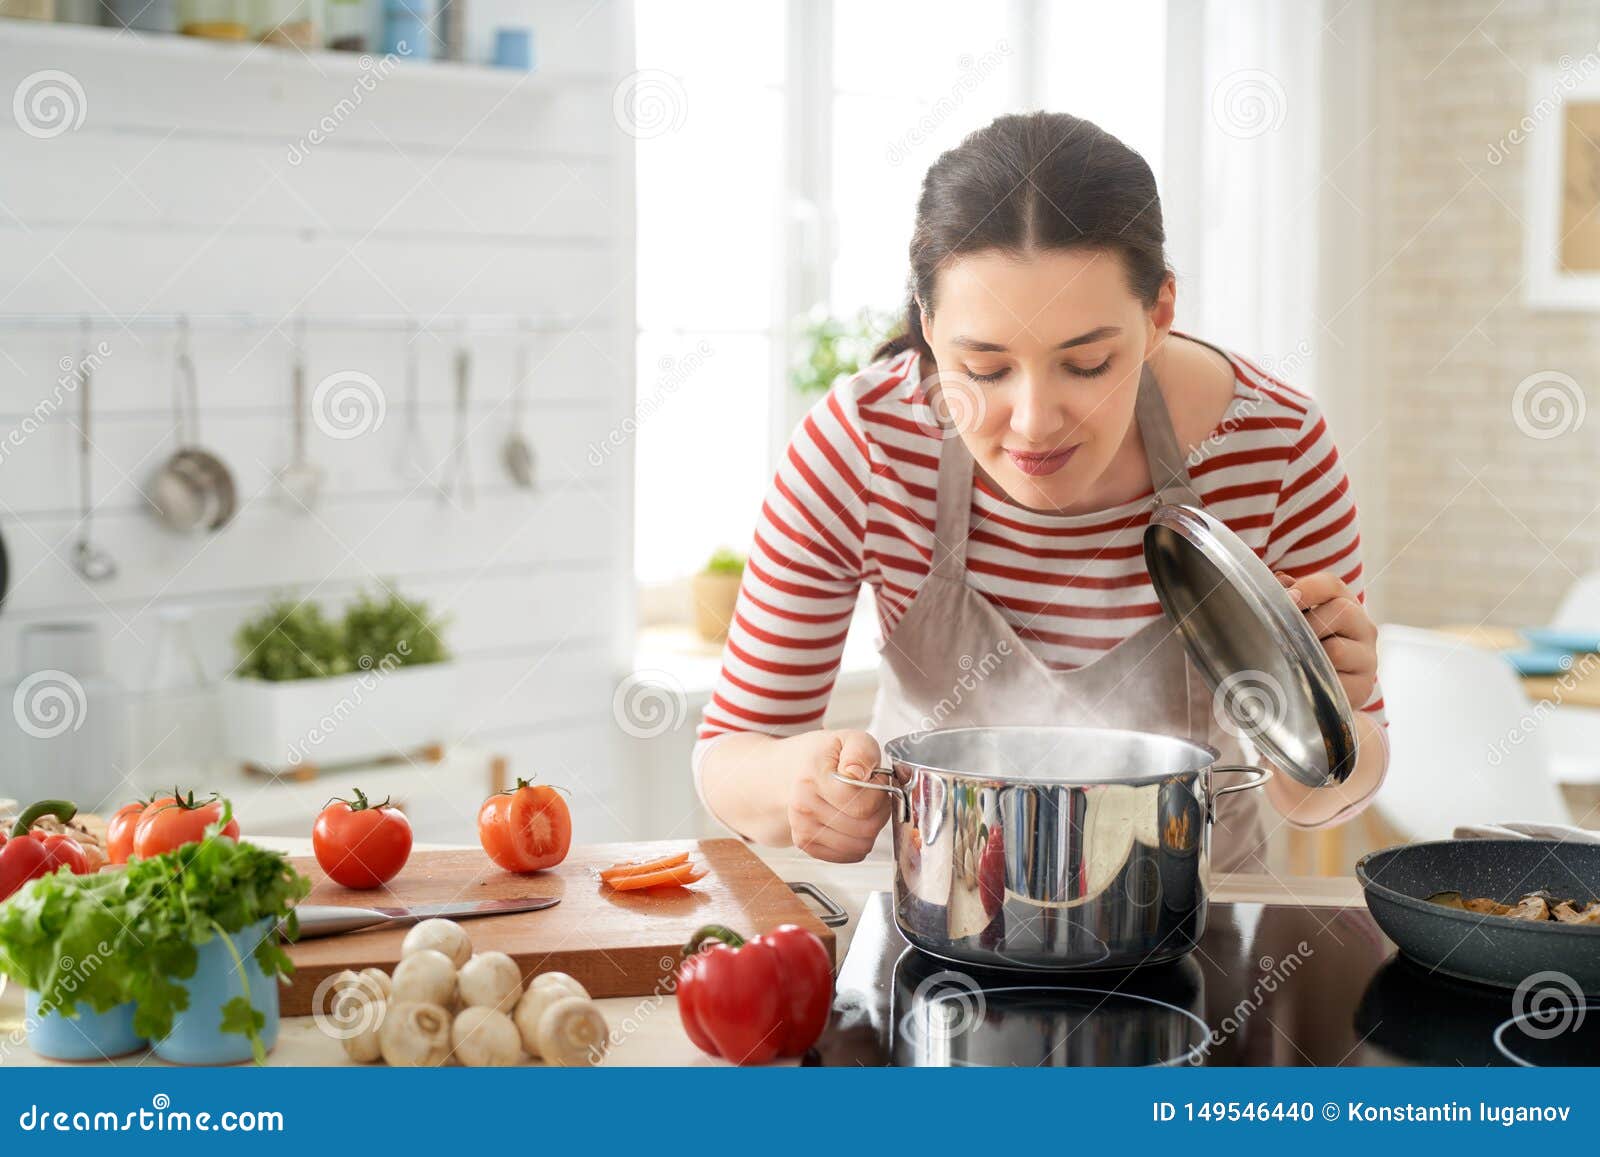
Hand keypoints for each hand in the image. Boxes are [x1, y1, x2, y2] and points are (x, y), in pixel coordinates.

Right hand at [786, 729, 890, 862]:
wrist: (791, 772)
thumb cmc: (823, 756)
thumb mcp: (847, 738)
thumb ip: (860, 751)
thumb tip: (857, 774)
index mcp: (812, 779)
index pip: (863, 805)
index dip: (879, 793)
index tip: (874, 780)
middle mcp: (803, 808)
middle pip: (865, 828)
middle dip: (880, 811)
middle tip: (872, 793)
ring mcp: (803, 830)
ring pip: (861, 845)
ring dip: (871, 827)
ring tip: (862, 805)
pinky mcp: (808, 846)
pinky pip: (850, 855)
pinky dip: (859, 841)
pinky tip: (852, 820)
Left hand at [1275, 570, 1377, 708]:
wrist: (1316, 691)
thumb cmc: (1299, 647)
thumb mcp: (1294, 620)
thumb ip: (1286, 599)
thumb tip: (1280, 582)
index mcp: (1345, 604)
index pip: (1331, 585)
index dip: (1308, 588)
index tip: (1286, 598)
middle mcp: (1363, 628)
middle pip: (1341, 611)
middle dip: (1307, 624)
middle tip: (1287, 638)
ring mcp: (1367, 658)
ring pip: (1336, 650)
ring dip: (1309, 657)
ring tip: (1293, 663)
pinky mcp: (1363, 687)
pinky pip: (1336, 681)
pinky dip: (1315, 682)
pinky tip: (1305, 682)